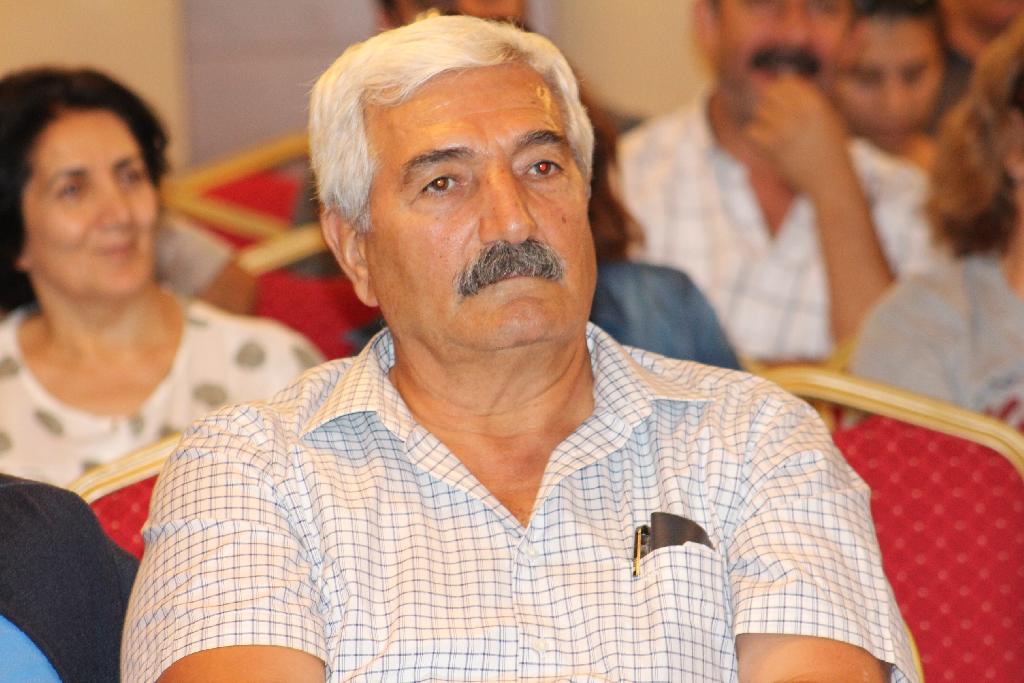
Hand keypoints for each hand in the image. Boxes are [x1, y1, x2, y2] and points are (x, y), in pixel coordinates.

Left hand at [744, 75, 852, 196]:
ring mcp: (784, 128)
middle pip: (769, 93)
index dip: (781, 90)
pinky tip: (767, 143)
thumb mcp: (828, 117)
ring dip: (764, 121)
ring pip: (760, 111)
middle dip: (770, 103)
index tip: (782, 102)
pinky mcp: (772, 146)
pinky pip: (752, 130)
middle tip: (775, 117)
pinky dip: (757, 136)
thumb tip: (782, 78)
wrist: (830, 180)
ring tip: (776, 133)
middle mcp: (799, 112)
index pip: (786, 82)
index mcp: (815, 102)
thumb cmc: (831, 150)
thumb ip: (808, 98)